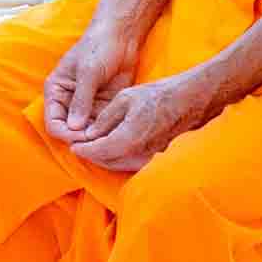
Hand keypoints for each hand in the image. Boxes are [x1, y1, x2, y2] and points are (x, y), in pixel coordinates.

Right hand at [36, 12, 142, 148]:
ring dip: (97, 139)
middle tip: (101, 142)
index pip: (54, 122)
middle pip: (70, 131)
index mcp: (56, 91)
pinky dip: (108, 133)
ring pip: (87, 132)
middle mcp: (69, 102)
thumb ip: (81, 100)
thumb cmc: (98, 48)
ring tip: (111, 140)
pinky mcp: (103, 108)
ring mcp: (87, 107)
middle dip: (83, 140)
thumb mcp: (88, 72)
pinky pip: (102, 127)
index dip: (67, 134)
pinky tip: (118, 135)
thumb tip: (74, 128)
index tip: (85, 138)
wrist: (121, 39)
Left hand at [60, 67, 206, 178]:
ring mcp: (150, 158)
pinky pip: (132, 163)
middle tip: (80, 147)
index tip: (73, 146)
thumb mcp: (124, 99)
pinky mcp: (156, 158)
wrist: (189, 102)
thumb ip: (105, 119)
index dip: (84, 149)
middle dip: (92, 155)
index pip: (99, 151)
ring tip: (92, 147)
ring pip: (120, 165)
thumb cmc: (156, 96)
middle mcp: (140, 154)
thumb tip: (90, 135)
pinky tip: (112, 148)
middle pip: (108, 162)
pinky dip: (118, 158)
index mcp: (129, 139)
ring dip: (104, 158)